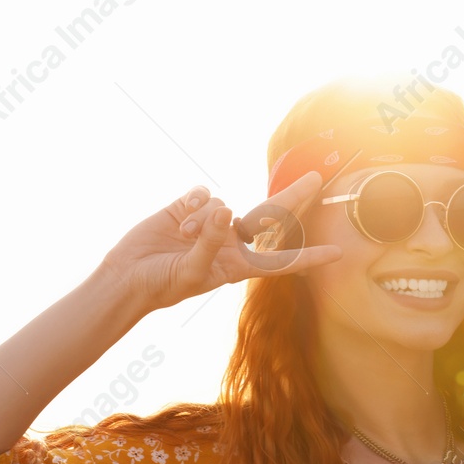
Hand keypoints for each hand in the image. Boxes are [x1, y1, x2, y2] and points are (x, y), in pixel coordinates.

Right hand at [98, 170, 341, 313]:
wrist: (127, 276)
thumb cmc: (162, 284)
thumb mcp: (191, 272)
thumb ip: (210, 242)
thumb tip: (224, 210)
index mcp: (238, 265)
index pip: (281, 260)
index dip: (308, 257)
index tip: (337, 254)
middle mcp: (230, 242)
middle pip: (269, 216)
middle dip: (293, 196)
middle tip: (317, 178)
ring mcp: (211, 223)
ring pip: (224, 205)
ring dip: (204, 219)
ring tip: (183, 236)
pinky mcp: (189, 208)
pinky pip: (204, 195)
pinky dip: (194, 205)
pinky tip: (180, 220)